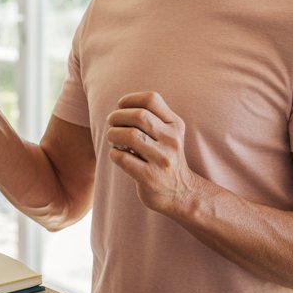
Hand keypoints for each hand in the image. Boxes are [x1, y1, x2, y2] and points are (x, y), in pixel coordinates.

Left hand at [106, 91, 200, 214]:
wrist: (181, 193)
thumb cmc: (164, 157)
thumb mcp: (168, 134)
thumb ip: (152, 117)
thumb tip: (121, 106)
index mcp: (175, 125)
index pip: (151, 99)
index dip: (130, 99)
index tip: (121, 106)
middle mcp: (172, 140)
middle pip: (138, 116)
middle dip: (117, 117)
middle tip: (112, 123)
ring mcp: (162, 159)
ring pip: (129, 135)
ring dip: (113, 135)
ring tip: (113, 140)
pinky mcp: (150, 177)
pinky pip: (123, 158)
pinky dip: (114, 154)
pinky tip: (118, 155)